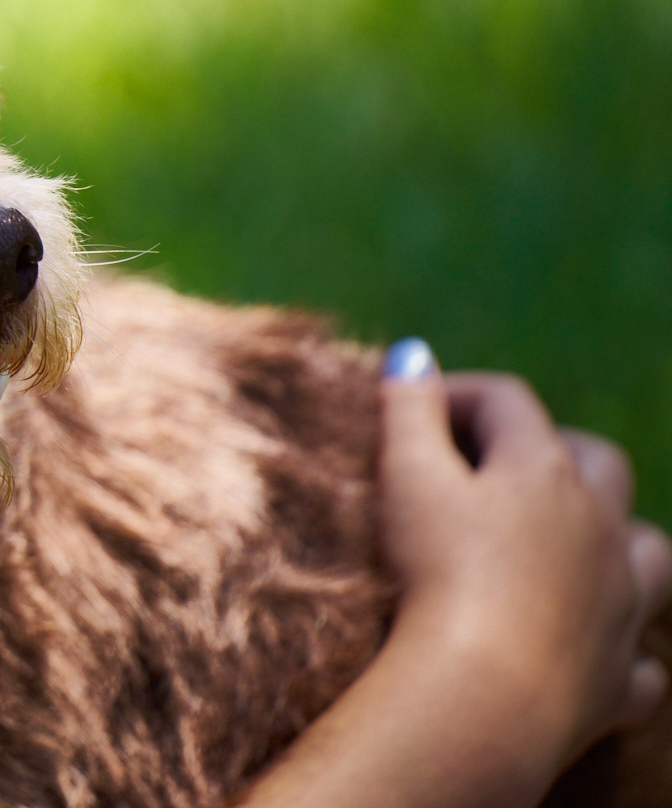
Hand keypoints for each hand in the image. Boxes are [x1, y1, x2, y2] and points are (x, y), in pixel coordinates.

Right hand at [378, 361, 671, 772]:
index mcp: (544, 471)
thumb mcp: (405, 477)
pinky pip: (641, 657)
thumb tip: (412, 357)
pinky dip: (618, 642)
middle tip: (493, 469)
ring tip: (566, 548)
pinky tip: (585, 642)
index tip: (411, 407)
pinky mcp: (619, 676)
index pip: (509, 402)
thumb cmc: (438, 574)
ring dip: (614, 540)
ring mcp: (621, 602)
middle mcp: (601, 527)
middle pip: (599, 463)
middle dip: (554, 451)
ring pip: (647, 551)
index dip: (459, 394)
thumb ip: (407, 409)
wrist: (484, 695)